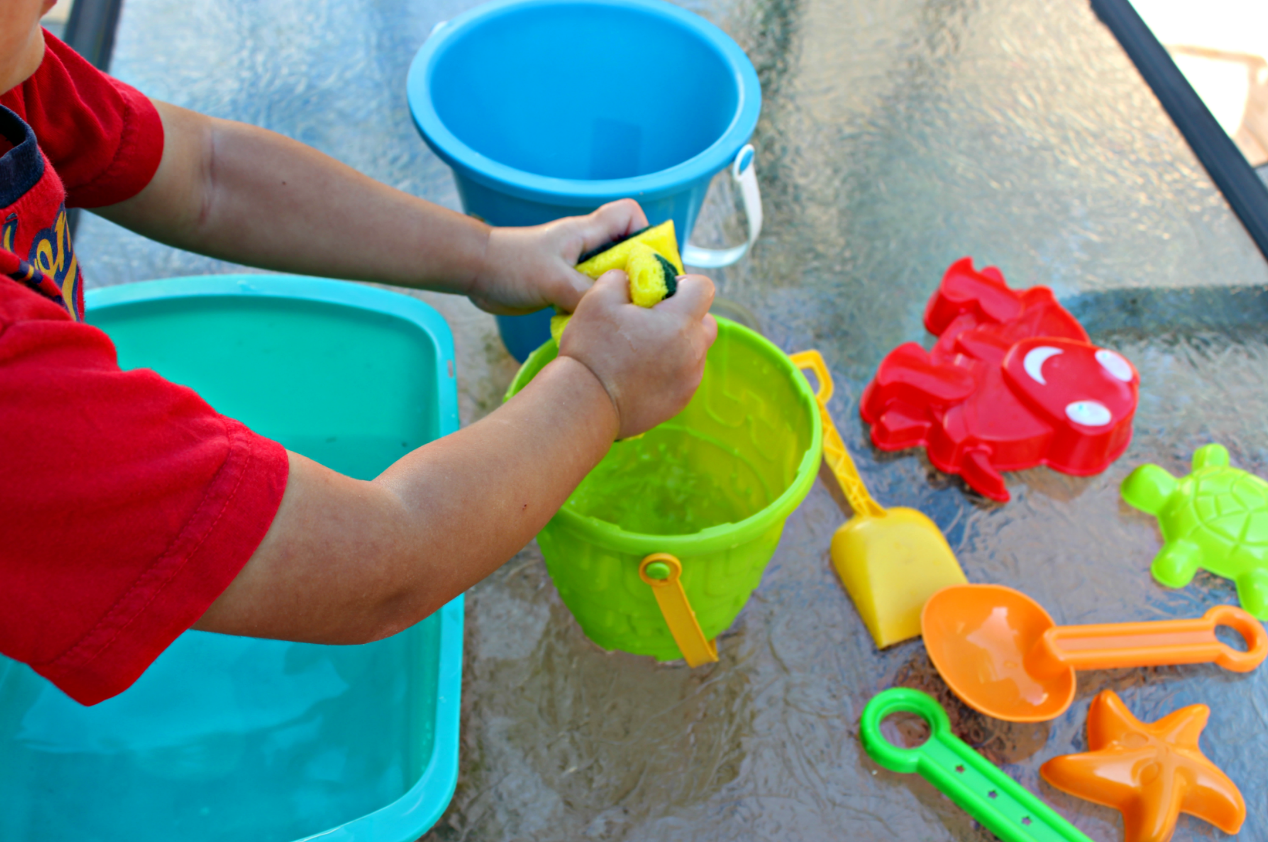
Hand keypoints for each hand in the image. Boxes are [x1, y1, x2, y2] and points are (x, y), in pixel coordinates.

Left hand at [468, 199, 648, 314]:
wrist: (476, 272)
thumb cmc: (512, 266)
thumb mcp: (554, 282)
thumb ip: (586, 294)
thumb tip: (619, 311)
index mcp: (587, 232)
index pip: (630, 216)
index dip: (646, 235)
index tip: (649, 266)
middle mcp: (586, 246)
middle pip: (628, 251)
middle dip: (637, 274)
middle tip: (641, 301)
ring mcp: (575, 266)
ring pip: (611, 276)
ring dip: (617, 295)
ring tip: (621, 316)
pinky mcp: (564, 285)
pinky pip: (592, 295)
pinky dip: (597, 308)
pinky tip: (594, 324)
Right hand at [558, 270, 717, 438]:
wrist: (586, 405)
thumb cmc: (592, 349)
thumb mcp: (597, 299)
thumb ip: (620, 279)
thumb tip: (629, 278)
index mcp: (680, 322)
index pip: (704, 288)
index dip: (683, 284)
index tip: (659, 294)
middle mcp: (693, 352)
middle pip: (706, 323)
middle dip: (686, 316)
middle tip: (652, 322)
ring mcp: (689, 380)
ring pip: (695, 352)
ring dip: (678, 345)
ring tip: (643, 350)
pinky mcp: (680, 402)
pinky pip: (684, 376)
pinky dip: (670, 370)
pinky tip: (641, 374)